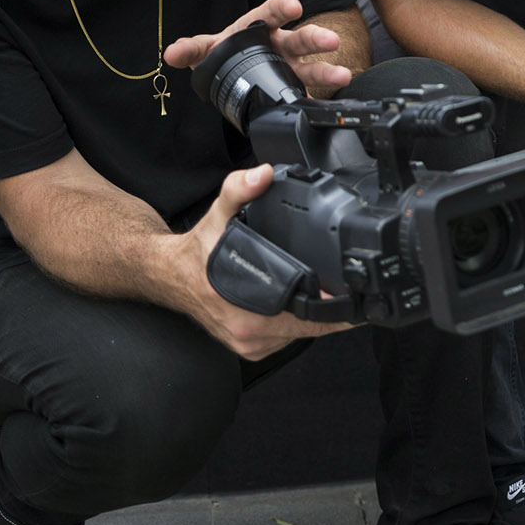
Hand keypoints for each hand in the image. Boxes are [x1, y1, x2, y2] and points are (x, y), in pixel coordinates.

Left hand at [163, 0, 352, 96]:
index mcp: (260, 27)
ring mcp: (291, 66)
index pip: (273, 11)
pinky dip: (320, 97)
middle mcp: (281, 44)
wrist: (233, 72)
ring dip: (327, 71)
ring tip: (344, 75)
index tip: (293, 6)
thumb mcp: (208, 48)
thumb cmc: (225, 51)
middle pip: (301, 37)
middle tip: (331, 41)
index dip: (283, 7)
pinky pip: (309, 91)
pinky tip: (331, 104)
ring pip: (312, 66)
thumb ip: (192, 49)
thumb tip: (171, 53)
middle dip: (316, 38)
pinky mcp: (294, 87)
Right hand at [175, 163, 355, 359]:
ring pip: (300, 336)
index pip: (306, 316)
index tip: (355, 292)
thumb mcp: (218, 214)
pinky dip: (298, 324)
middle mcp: (247, 332)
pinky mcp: (249, 348)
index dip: (335, 304)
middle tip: (350, 289)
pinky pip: (286, 339)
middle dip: (333, 310)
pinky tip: (302, 304)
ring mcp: (248, 344)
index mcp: (244, 307)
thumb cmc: (196, 253)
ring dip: (315, 318)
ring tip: (327, 294)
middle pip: (310, 328)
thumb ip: (240, 189)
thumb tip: (262, 175)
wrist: (170, 276)